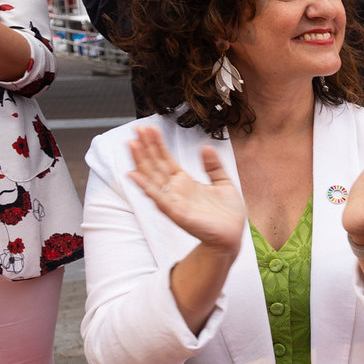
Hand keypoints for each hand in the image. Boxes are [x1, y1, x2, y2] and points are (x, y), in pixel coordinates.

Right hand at [125, 129, 245, 253]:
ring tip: (131, 145)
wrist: (232, 235)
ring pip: (152, 178)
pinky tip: (134, 174)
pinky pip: (158, 198)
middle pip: (155, 165)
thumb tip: (205, 147)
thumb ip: (213, 166)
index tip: (149, 128)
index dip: (157, 144)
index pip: (166, 159)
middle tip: (136, 129)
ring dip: (140, 161)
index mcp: (184, 182)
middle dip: (145, 147)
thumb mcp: (223, 182)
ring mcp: (173, 201)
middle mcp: (175, 190)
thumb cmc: (226, 213)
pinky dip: (145, 186)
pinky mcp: (176, 212)